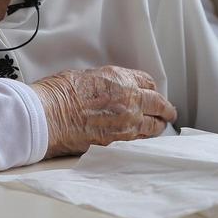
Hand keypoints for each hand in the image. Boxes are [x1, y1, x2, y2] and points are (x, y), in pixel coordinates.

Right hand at [30, 66, 176, 157]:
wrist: (49, 115)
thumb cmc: (60, 93)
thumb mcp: (87, 75)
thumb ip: (106, 82)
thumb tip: (111, 90)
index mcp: (122, 79)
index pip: (148, 83)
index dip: (151, 88)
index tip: (151, 92)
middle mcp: (130, 100)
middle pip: (159, 104)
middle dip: (165, 109)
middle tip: (168, 113)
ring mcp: (127, 123)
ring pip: (154, 127)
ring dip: (158, 126)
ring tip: (159, 128)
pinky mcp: (119, 142)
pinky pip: (140, 141)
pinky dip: (144, 140)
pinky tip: (143, 140)